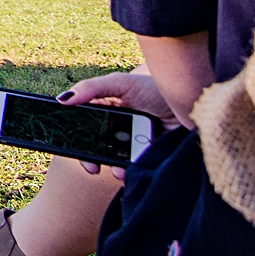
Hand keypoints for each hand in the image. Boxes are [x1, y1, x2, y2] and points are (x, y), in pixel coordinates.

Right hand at [58, 68, 172, 177]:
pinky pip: (134, 166)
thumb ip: (91, 88)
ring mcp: (134, 141)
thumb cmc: (156, 88)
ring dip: (113, 166)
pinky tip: (129, 171)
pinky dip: (130, 171)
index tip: (71, 147)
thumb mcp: (121, 83)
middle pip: (97, 144)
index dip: (76, 135)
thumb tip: (62, 99)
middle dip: (93, 157)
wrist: (192, 102)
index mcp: (107, 107)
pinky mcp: (149, 154)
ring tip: (117, 170)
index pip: (84, 123)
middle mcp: (118, 125)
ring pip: (115, 158)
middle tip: (92, 167)